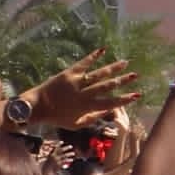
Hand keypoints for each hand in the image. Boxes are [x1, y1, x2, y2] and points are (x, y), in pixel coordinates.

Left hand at [26, 52, 142, 126]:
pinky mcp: (69, 73)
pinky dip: (93, 56)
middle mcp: (84, 94)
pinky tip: (103, 49)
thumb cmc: (57, 118)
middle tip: (135, 75)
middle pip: (107, 86)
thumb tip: (107, 111)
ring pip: (99, 74)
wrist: (37, 107)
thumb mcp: (76, 124)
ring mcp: (77, 82)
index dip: (125, 99)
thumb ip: (93, 119)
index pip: (111, 103)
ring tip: (125, 62)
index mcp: (87, 108)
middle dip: (123, 80)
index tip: (137, 95)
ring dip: (113, 68)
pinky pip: (84, 63)